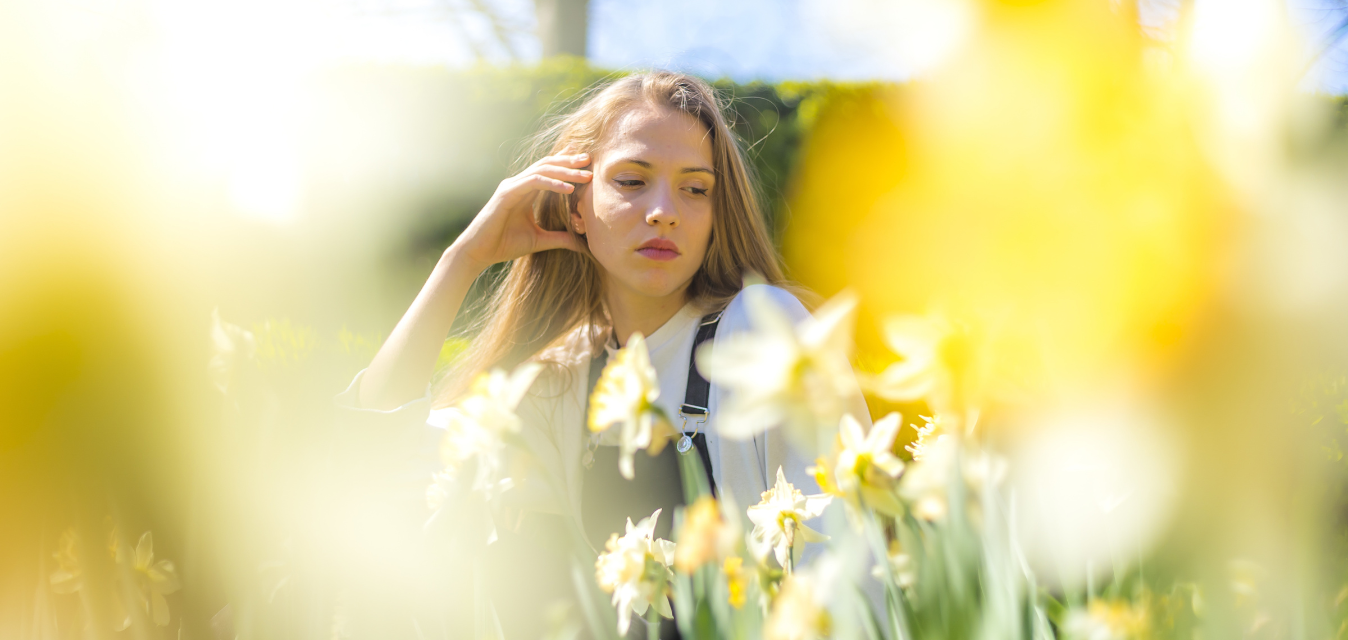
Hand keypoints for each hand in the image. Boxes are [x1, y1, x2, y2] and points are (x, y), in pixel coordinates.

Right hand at [451, 151, 591, 272]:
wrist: (479, 253)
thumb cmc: (504, 245)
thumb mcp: (539, 241)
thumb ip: (560, 238)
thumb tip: (582, 245)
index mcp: (525, 190)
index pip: (548, 171)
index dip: (566, 163)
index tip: (587, 162)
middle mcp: (519, 184)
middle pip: (548, 165)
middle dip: (570, 162)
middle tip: (590, 161)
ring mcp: (512, 186)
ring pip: (542, 170)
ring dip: (566, 171)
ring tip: (585, 176)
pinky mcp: (506, 194)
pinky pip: (533, 182)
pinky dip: (552, 184)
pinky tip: (568, 189)